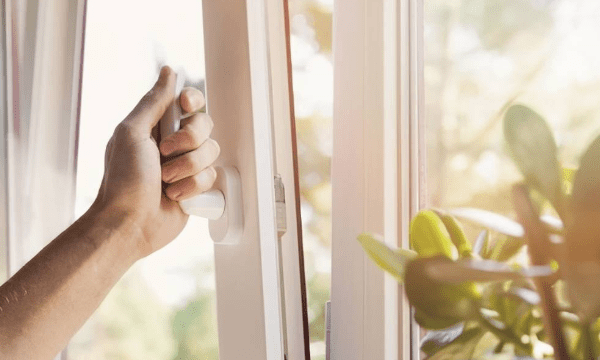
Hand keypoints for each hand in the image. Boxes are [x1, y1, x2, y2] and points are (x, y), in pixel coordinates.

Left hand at [93, 66, 219, 257]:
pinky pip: (212, 177)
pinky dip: (192, 187)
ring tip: (166, 181)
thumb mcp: (132, 132)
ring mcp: (187, 166)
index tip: (184, 108)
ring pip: (211, 152)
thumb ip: (153, 102)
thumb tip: (169, 72)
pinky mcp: (197, 187)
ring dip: (188, 168)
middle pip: (205, 125)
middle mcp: (175, 144)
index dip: (192, 101)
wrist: (130, 223)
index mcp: (157, 126)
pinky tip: (174, 196)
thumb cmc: (123, 180)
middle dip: (188, 141)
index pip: (188, 101)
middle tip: (165, 153)